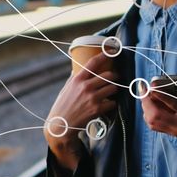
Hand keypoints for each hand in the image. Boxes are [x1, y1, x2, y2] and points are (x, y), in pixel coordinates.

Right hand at [44, 52, 119, 169]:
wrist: (61, 125)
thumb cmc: (63, 106)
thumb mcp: (66, 88)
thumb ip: (75, 78)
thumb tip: (80, 68)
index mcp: (78, 79)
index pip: (94, 62)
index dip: (105, 55)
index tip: (113, 51)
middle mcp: (86, 86)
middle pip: (109, 75)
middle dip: (114, 77)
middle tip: (115, 79)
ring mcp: (92, 97)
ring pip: (113, 88)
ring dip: (114, 90)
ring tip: (111, 92)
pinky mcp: (97, 109)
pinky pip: (112, 102)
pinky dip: (111, 103)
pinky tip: (107, 105)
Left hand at [141, 76, 176, 156]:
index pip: (174, 105)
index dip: (161, 95)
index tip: (153, 85)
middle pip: (156, 115)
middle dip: (146, 101)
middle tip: (143, 87)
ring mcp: (174, 131)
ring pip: (152, 121)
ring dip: (145, 107)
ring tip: (145, 94)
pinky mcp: (171, 133)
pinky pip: (154, 125)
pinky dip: (148, 114)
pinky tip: (150, 106)